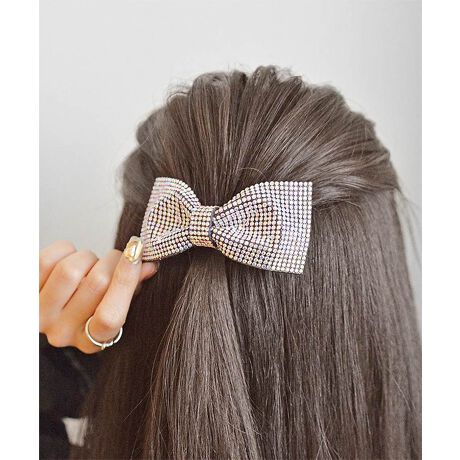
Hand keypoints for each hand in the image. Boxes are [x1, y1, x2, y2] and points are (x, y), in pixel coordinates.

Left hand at [39, 238, 157, 352]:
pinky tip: (69, 258)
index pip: (111, 316)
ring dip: (87, 257)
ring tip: (89, 263)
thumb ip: (133, 286)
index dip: (126, 280)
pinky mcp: (24, 291)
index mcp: (93, 340)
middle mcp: (63, 333)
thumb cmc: (89, 303)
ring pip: (72, 269)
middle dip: (113, 260)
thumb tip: (149, 265)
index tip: (137, 252)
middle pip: (97, 283)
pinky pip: (49, 258)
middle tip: (118, 255)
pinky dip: (65, 249)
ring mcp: (40, 314)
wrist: (49, 304)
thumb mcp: (115, 303)